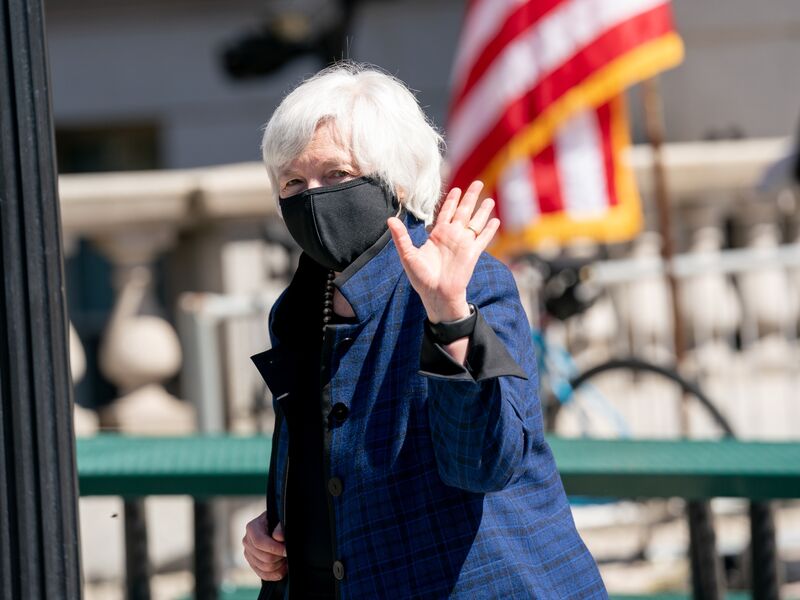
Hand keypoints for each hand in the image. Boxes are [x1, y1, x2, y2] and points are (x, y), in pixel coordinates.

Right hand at [242, 511, 286, 580]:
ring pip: (265, 568)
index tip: (287, 551)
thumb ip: (280, 526)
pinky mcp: (252, 563)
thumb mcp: (280, 518)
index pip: (260, 542)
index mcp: (252, 528)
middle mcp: (247, 541)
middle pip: (264, 558)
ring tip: (287, 558)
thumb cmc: (278, 519)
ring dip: (279, 565)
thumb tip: (278, 537)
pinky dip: (275, 574)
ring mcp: (248, 554)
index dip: (275, 548)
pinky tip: (284, 568)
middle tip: (289, 553)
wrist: (276, 524)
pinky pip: (263, 575)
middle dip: (280, 558)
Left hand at [388, 180, 498, 322]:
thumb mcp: (408, 255)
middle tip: (478, 183)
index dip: (451, 200)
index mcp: (437, 235)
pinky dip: (490, 230)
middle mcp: (452, 236)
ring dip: (483, 211)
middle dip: (470, 197)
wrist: (436, 294)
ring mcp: (464, 244)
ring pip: (475, 222)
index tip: (456, 189)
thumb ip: (401, 237)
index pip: (446, 212)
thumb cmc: (421, 277)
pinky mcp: (473, 253)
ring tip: (489, 199)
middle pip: (463, 211)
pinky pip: (483, 239)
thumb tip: (390, 220)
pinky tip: (496, 221)